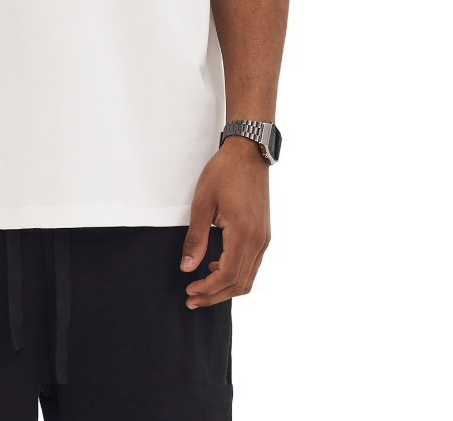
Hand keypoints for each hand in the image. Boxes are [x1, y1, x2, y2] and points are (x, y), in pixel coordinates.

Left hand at [180, 137, 270, 307]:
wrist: (248, 153)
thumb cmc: (224, 173)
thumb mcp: (202, 203)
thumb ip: (196, 238)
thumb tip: (187, 268)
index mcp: (243, 233)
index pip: (228, 276)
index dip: (208, 289)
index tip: (190, 291)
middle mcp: (259, 240)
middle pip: (241, 284)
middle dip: (216, 296)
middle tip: (193, 298)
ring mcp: (265, 238)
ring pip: (250, 278)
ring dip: (227, 288)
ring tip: (204, 287)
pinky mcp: (265, 234)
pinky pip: (255, 265)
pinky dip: (238, 274)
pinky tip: (218, 267)